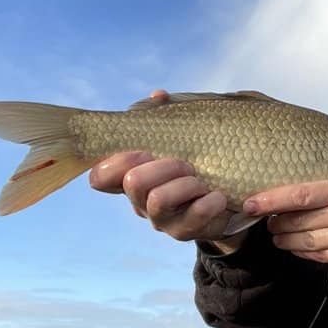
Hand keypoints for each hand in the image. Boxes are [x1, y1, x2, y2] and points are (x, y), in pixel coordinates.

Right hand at [88, 90, 243, 250]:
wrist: (228, 202)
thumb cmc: (196, 164)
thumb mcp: (182, 139)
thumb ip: (166, 117)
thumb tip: (158, 95)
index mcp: (132, 178)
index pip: (100, 178)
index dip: (112, 164)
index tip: (141, 152)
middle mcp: (142, 202)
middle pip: (133, 183)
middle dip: (161, 166)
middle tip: (185, 163)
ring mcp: (163, 220)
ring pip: (158, 200)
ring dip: (184, 184)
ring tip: (202, 179)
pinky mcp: (187, 232)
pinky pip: (193, 218)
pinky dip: (209, 203)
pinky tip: (219, 196)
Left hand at [244, 178, 327, 274]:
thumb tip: (301, 196)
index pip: (301, 194)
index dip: (272, 200)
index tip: (251, 203)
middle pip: (298, 220)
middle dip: (276, 222)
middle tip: (266, 221)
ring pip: (305, 241)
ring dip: (286, 240)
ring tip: (278, 236)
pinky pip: (320, 256)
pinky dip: (304, 252)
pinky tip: (298, 248)